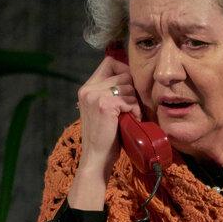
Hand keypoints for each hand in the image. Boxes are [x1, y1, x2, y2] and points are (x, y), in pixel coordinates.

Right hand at [68, 56, 140, 209]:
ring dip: (135, 102)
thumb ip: (111, 92)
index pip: (110, 62)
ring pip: (128, 86)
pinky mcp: (104, 105)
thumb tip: (132, 78)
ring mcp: (94, 96)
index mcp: (86, 88)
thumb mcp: (104, 110)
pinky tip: (131, 120)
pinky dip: (135, 110)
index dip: (124, 71)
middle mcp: (88, 89)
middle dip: (132, 90)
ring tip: (130, 116)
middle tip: (132, 108)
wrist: (96, 159)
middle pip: (123, 73)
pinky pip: (129, 100)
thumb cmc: (105, 137)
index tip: (130, 89)